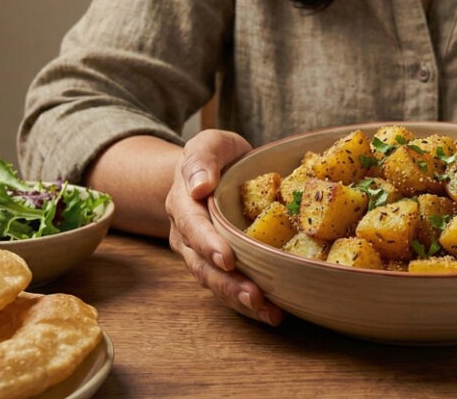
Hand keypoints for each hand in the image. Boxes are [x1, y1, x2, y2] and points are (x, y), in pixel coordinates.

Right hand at [164, 129, 283, 325]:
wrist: (212, 172)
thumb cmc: (215, 156)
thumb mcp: (209, 144)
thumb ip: (202, 158)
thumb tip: (199, 185)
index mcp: (183, 203)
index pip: (192, 226)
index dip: (208, 244)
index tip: (227, 258)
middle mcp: (187, 234)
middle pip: (202, 264)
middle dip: (227, 283)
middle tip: (253, 295)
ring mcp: (201, 254)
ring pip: (214, 282)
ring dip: (238, 299)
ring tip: (267, 312)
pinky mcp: (220, 265)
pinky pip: (229, 286)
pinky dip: (248, 304)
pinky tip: (272, 313)